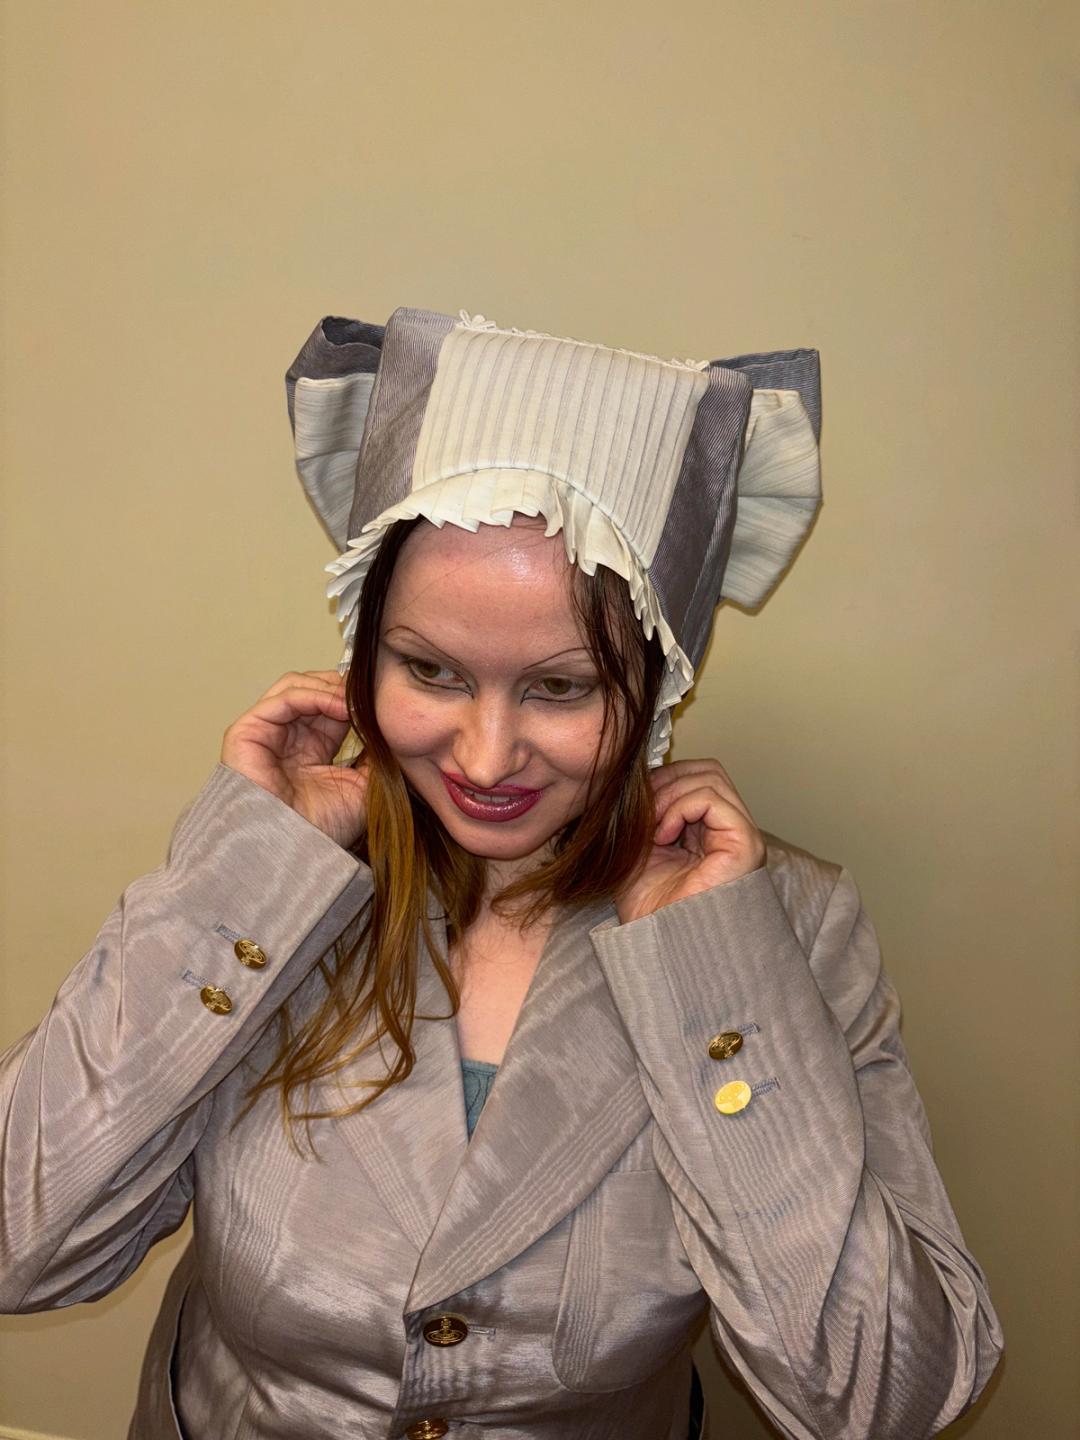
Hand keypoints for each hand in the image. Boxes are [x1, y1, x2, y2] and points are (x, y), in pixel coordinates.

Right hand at [220, 670, 367, 849]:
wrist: (294, 849)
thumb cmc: (323, 828)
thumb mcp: (363, 786)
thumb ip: (376, 755)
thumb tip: (391, 728)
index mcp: (308, 748)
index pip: (330, 705)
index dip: (353, 698)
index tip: (380, 699)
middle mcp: (285, 737)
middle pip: (312, 688)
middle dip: (342, 687)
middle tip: (369, 694)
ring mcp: (265, 732)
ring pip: (296, 686)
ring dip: (330, 687)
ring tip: (356, 700)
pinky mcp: (247, 731)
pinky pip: (285, 698)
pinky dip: (316, 695)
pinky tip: (341, 706)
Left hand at [614, 758, 765, 923]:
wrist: (658, 942)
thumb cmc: (650, 905)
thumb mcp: (642, 843)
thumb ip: (650, 808)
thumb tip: (645, 772)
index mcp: (711, 831)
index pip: (697, 776)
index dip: (664, 777)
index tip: (636, 801)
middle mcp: (732, 831)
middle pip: (708, 770)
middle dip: (668, 779)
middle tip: (643, 809)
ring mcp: (742, 836)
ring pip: (711, 778)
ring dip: (670, 794)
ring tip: (651, 827)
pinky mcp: (744, 844)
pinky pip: (713, 800)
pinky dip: (680, 807)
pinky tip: (663, 836)